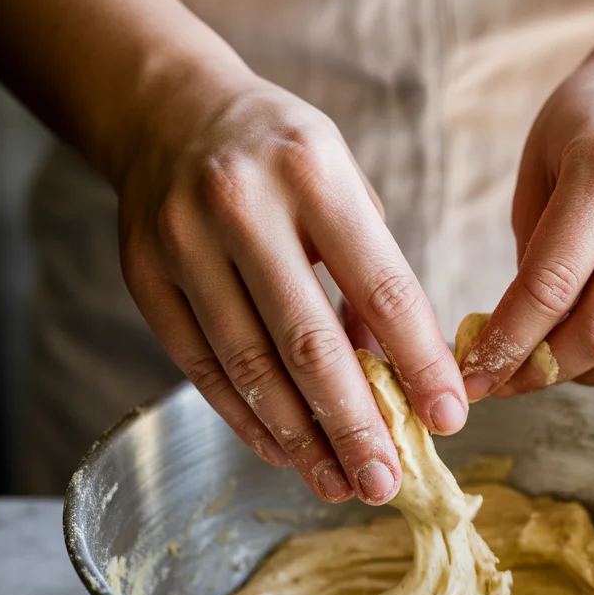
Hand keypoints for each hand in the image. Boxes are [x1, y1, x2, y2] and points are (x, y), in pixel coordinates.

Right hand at [117, 60, 466, 504]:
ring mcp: (184, 244)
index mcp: (313, 174)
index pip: (381, 288)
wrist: (168, 111)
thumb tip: (396, 374)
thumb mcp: (344, 184)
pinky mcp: (145, 279)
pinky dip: (245, 417)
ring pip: (250, 366)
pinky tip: (283, 451)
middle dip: (354, 424)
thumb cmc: (280, 154)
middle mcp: (242, 206)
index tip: (448, 418)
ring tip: (338, 483)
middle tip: (387, 482)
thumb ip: (372, 272)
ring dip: (300, 438)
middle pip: (308, 342)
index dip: (419, 362)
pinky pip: (201, 367)